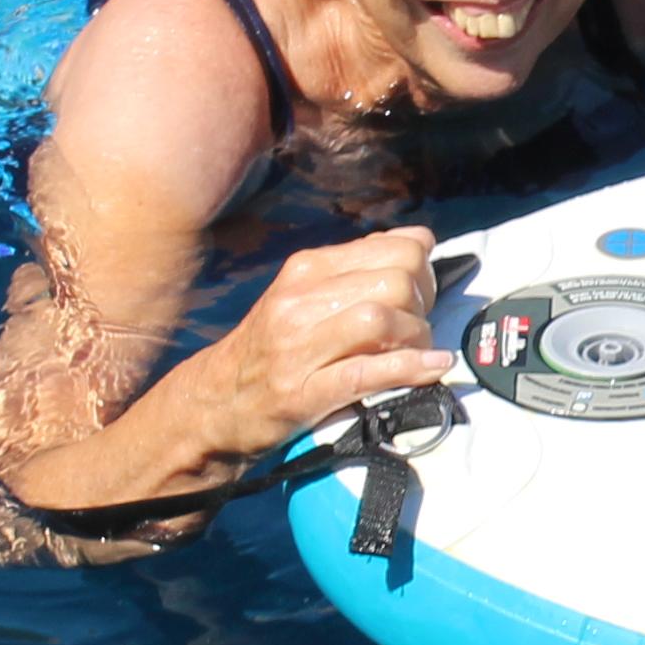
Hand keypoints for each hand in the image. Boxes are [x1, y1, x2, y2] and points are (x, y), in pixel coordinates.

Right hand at [203, 227, 456, 461]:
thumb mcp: (303, 294)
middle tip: (416, 330)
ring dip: (415, 338)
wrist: (213, 403)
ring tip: (415, 353)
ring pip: (382, 319)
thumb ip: (355, 269)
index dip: (424, 271)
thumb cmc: (270, 349)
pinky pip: (368, 372)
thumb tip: (418, 241)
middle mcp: (301, 298)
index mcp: (308, 268)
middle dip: (423, 306)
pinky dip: (409, 369)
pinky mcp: (304, 392)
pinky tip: (431, 368)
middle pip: (396, 282)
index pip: (397, 248)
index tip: (420, 296)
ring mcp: (299, 345)